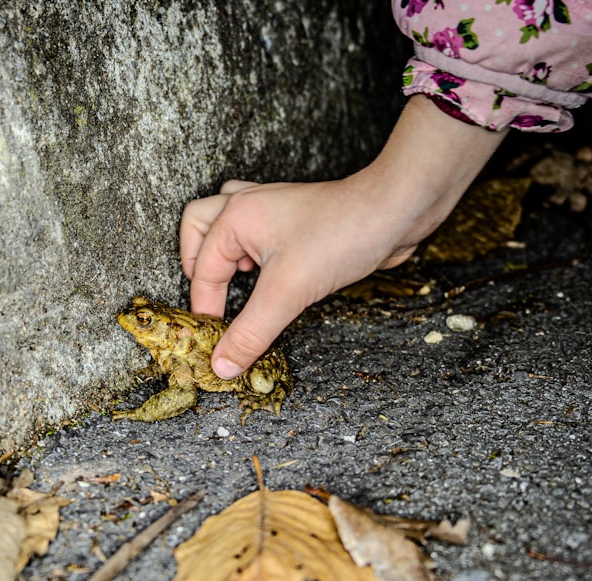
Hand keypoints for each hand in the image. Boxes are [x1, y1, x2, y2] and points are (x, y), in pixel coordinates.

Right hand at [180, 96, 507, 378]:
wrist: (395, 212)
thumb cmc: (342, 235)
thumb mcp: (288, 292)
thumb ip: (250, 332)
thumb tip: (222, 365)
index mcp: (236, 216)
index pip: (204, 270)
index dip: (207, 309)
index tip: (215, 342)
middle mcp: (248, 205)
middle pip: (197, 225)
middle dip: (196, 262)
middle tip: (209, 299)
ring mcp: (272, 208)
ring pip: (225, 219)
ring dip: (220, 248)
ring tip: (232, 280)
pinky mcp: (295, 218)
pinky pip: (256, 229)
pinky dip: (250, 248)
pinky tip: (265, 272)